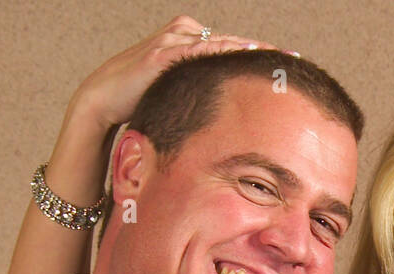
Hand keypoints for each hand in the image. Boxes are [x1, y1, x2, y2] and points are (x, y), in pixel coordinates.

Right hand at [67, 15, 294, 134]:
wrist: (101, 102)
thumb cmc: (140, 104)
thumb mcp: (177, 97)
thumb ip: (199, 96)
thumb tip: (229, 119)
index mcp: (187, 40)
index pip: (229, 46)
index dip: (257, 54)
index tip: (287, 63)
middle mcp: (182, 33)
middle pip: (231, 41)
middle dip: (262, 51)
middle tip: (293, 59)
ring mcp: (172, 40)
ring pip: (221, 43)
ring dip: (251, 52)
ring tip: (279, 60)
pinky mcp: (163, 54)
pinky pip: (201, 52)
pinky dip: (225, 55)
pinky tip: (246, 60)